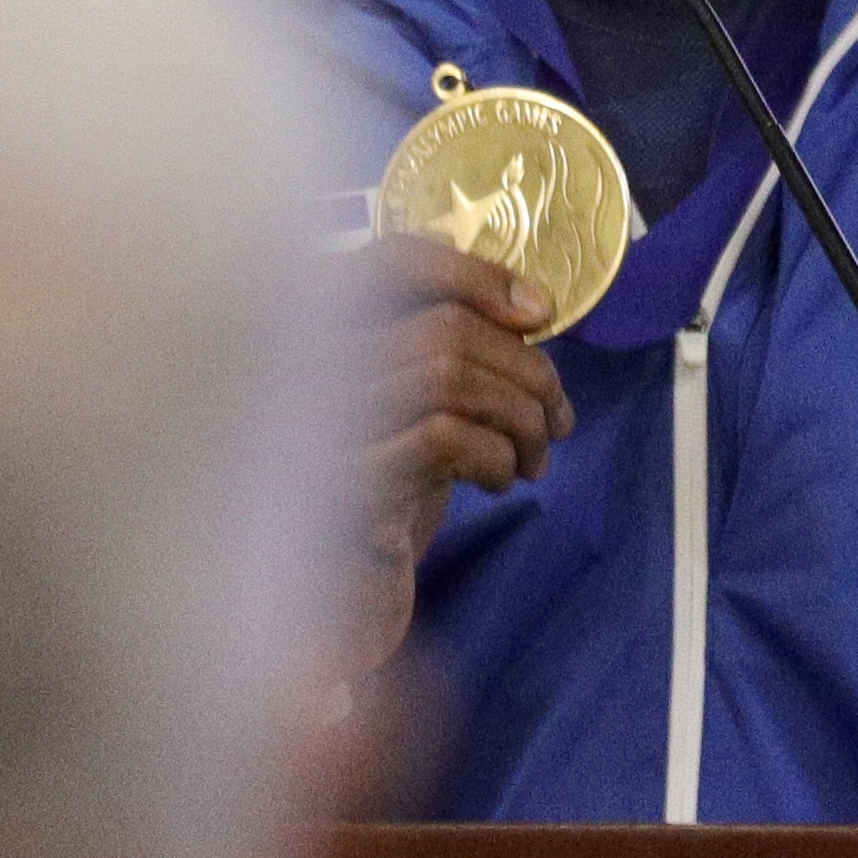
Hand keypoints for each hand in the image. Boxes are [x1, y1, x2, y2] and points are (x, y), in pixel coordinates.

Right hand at [344, 236, 575, 660]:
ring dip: (520, 416)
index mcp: (316, 330)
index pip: (397, 262)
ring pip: (448, 372)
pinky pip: (442, 436)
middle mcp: (299, 364)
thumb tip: (534, 307)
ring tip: (535, 458)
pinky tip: (500, 482)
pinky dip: (495, 454)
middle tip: (559, 419)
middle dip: (525, 369)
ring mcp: (314, 423)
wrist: (337, 595)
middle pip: (442, 325)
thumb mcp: (417, 401)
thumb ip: (451, 347)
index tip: (539, 315)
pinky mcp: (342, 484)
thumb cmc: (386, 487)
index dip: (477, 275)